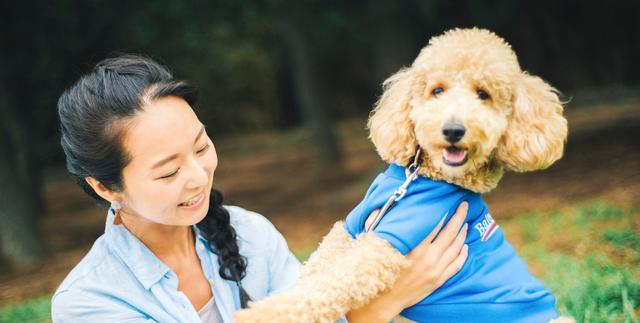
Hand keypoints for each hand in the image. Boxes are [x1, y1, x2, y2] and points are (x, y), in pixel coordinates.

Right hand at [346, 202, 468, 322]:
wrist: (381, 301)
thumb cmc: (376, 270)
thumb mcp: (373, 245)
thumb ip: (375, 223)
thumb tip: (377, 207)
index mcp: (413, 247)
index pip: (434, 224)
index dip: (443, 211)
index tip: (447, 200)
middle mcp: (428, 258)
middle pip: (449, 232)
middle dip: (459, 216)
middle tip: (464, 205)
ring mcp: (435, 270)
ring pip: (456, 248)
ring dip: (462, 233)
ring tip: (465, 222)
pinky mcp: (438, 281)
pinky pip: (456, 265)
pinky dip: (463, 254)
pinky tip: (465, 246)